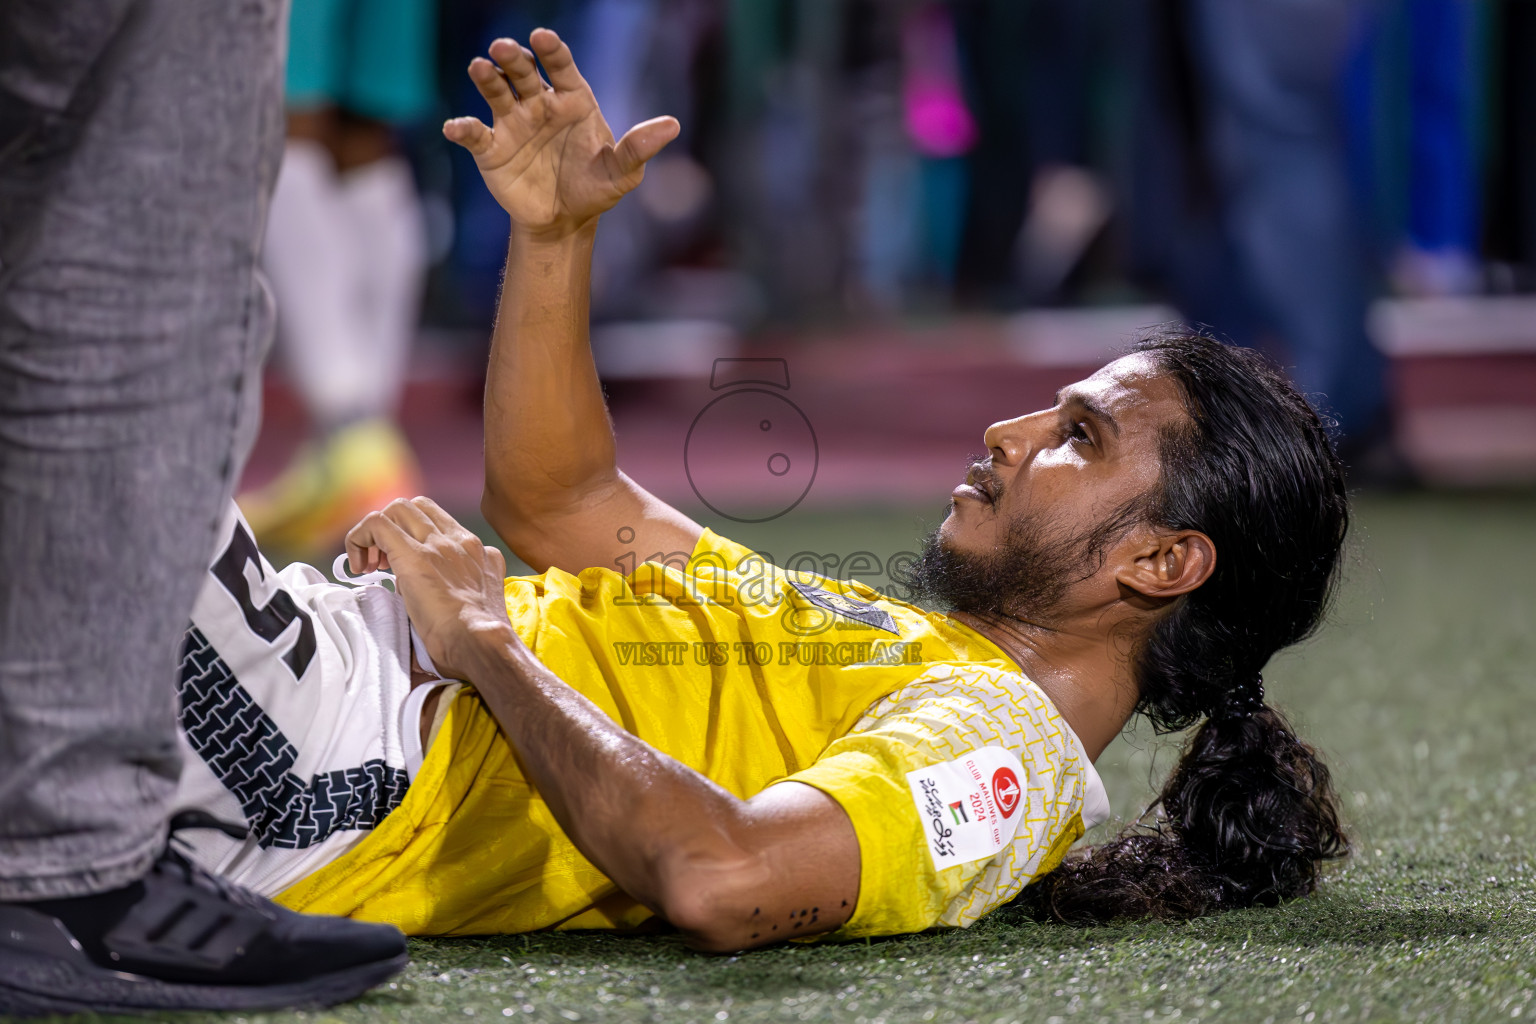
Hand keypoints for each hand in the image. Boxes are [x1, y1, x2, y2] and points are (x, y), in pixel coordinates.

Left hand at [345, 498, 517, 680]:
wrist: (481, 642)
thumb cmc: (479, 639)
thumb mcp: (480, 604)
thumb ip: (465, 589)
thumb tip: (442, 600)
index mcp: (478, 552)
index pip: (440, 523)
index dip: (414, 537)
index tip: (402, 565)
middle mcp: (460, 540)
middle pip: (418, 507)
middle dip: (394, 527)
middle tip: (383, 563)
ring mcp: (437, 544)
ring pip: (397, 508)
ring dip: (376, 533)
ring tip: (369, 566)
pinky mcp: (413, 554)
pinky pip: (377, 524)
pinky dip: (359, 539)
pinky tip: (358, 567)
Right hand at [443, 28, 679, 238]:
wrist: (565, 221)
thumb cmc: (596, 189)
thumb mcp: (622, 173)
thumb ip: (639, 147)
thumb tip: (672, 125)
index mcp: (572, 100)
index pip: (561, 66)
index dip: (552, 50)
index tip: (542, 37)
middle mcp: (540, 104)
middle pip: (523, 72)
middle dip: (513, 58)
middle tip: (504, 48)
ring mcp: (513, 124)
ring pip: (496, 92)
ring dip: (486, 78)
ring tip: (479, 67)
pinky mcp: (491, 149)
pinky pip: (474, 134)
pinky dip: (463, 129)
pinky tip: (457, 128)